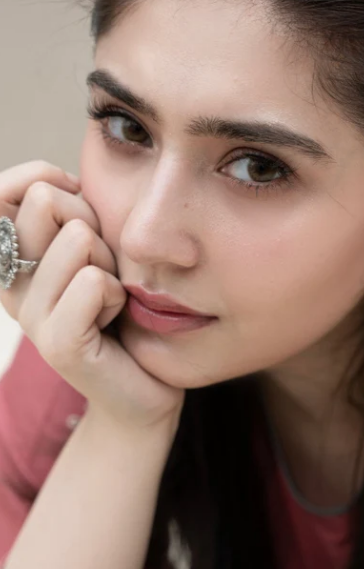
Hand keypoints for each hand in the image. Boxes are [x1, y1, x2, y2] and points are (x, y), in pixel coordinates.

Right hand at [0, 161, 184, 431]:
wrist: (144, 389)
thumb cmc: (126, 310)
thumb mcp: (97, 248)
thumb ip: (72, 212)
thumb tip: (60, 179)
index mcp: (11, 259)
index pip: (4, 191)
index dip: (45, 179)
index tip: (80, 205)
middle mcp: (10, 285)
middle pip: (47, 202)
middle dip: (94, 224)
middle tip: (104, 270)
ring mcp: (30, 317)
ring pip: (78, 238)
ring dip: (112, 264)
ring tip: (111, 299)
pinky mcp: (58, 345)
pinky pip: (93, 281)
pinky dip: (119, 294)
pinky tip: (115, 320)